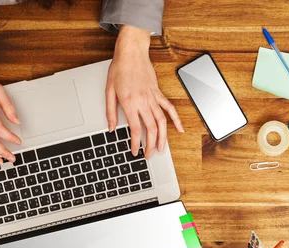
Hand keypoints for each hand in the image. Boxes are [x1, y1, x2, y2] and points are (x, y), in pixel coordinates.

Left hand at [106, 25, 183, 158]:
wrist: (132, 51)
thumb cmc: (119, 69)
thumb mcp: (109, 91)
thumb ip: (111, 112)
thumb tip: (111, 128)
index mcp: (130, 102)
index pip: (135, 128)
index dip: (136, 143)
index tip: (135, 152)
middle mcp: (143, 101)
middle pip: (150, 128)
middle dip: (150, 145)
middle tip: (148, 155)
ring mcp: (153, 97)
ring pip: (161, 121)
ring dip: (162, 137)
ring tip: (161, 149)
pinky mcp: (158, 93)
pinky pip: (169, 107)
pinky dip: (176, 119)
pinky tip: (179, 129)